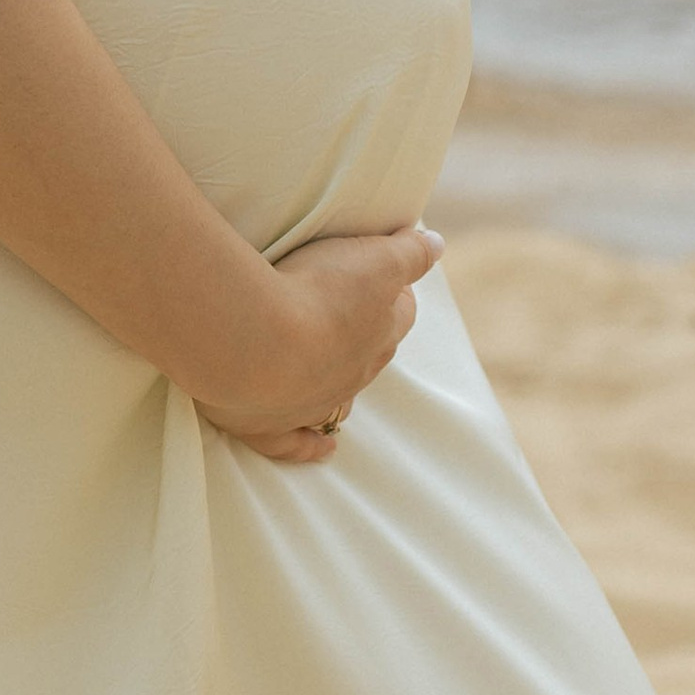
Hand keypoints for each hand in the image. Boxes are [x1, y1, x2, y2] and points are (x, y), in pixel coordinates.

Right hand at [196, 223, 444, 462]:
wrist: (257, 343)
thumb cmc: (316, 293)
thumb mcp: (373, 258)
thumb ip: (408, 252)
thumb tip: (437, 246)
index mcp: (379, 334)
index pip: (400, 314)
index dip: (396, 294)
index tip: (385, 276)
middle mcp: (353, 375)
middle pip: (372, 355)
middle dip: (366, 334)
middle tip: (347, 307)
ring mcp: (314, 404)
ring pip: (341, 401)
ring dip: (340, 386)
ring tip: (332, 368)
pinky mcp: (271, 427)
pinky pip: (297, 444)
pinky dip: (311, 446)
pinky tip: (324, 449)